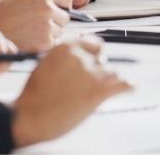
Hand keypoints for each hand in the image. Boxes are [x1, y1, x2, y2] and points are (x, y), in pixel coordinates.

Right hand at [0, 0, 71, 51]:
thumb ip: (43, 2)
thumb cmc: (2, 15)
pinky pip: (54, 43)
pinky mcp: (46, 42)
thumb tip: (58, 9)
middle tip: (40, 25)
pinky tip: (31, 40)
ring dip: (51, 33)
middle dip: (56, 22)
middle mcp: (48, 7)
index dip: (62, 6)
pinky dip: (45, 44)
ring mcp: (48, 25)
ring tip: (31, 32)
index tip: (59, 10)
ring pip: (60, 31)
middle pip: (65, 17)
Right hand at [11, 36, 131, 146]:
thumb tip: (78, 62)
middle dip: (99, 69)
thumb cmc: (34, 96)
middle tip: (92, 81)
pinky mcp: (99, 90)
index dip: (94, 53)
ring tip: (103, 91)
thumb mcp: (45, 66)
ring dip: (109, 81)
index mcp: (66, 48)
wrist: (29, 116)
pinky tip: (130, 87)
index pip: (93, 43)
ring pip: (113, 72)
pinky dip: (128, 86)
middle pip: (102, 58)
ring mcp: (91, 73)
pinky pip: (124, 84)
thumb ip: (64, 60)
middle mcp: (80, 57)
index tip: (96, 59)